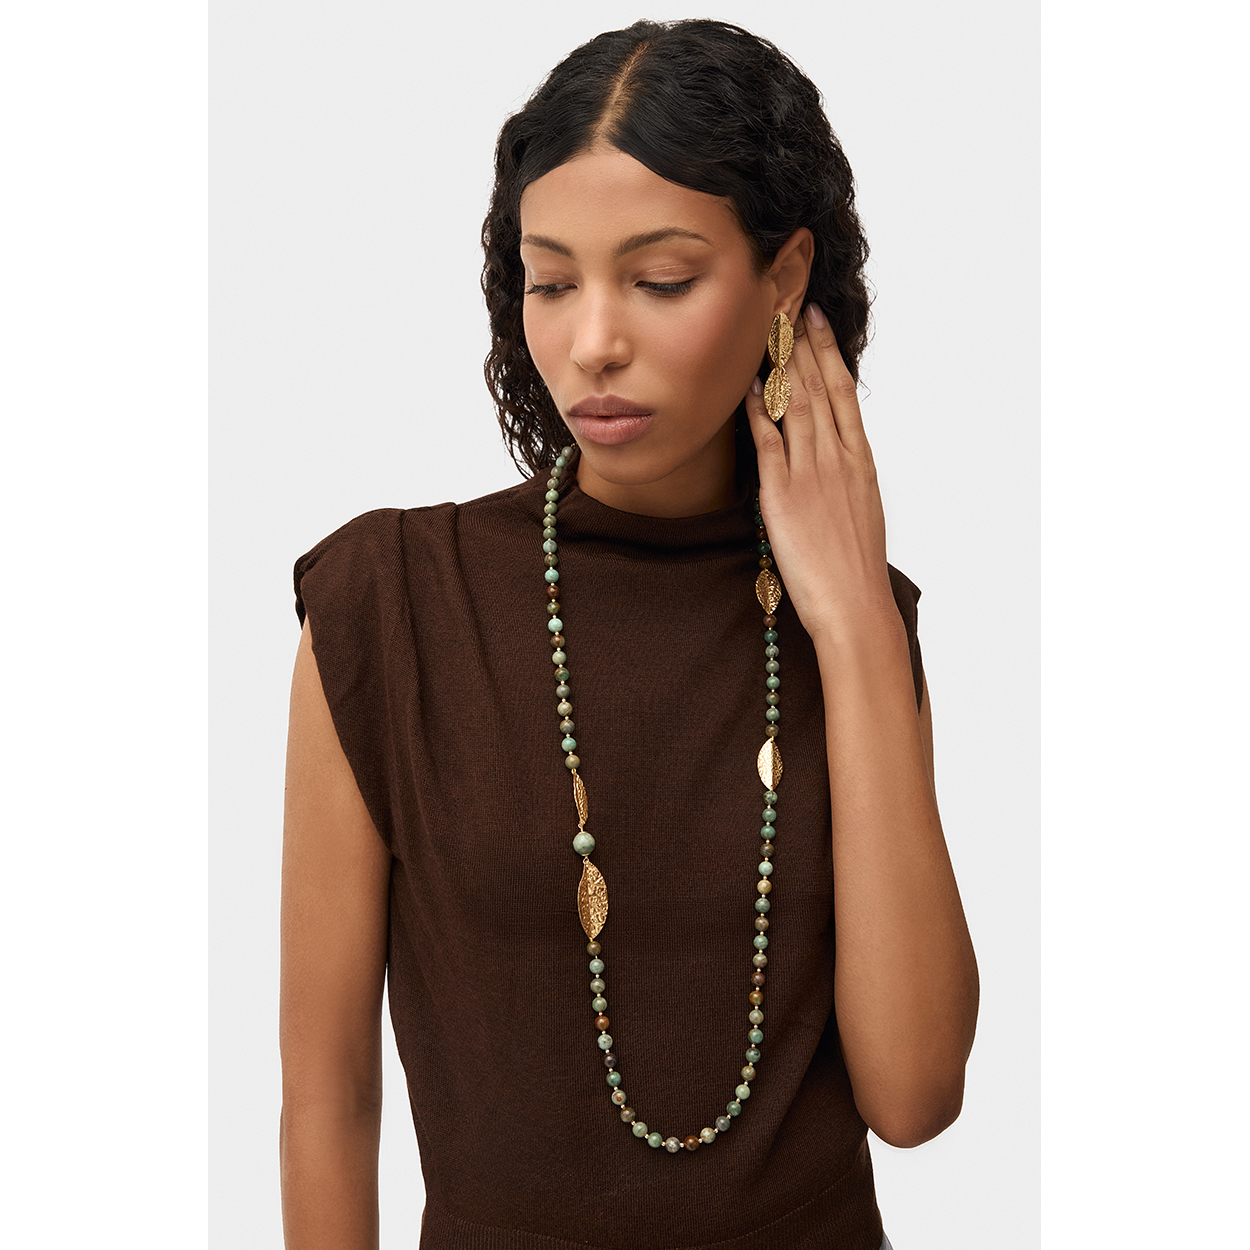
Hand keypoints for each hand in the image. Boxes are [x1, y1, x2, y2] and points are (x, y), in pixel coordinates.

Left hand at [744, 303, 898, 643]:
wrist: (853, 604)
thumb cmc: (855, 568)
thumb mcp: (861, 511)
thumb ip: (845, 477)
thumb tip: (832, 456)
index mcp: (860, 461)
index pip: (844, 393)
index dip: (828, 353)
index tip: (817, 322)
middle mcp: (838, 459)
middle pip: (819, 388)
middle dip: (801, 344)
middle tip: (787, 305)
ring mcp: (811, 474)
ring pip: (796, 406)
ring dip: (781, 365)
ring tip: (768, 329)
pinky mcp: (783, 495)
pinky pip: (769, 443)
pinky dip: (760, 412)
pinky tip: (751, 386)